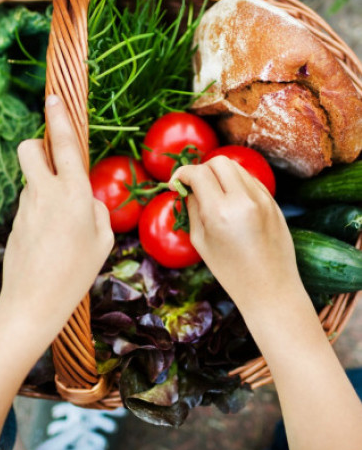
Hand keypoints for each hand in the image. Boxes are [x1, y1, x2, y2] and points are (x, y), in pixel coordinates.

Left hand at [0, 95, 113, 326]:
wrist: (33, 301)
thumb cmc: (76, 272)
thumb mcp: (102, 240)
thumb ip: (97, 210)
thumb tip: (86, 199)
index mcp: (72, 193)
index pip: (64, 144)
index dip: (59, 118)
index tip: (53, 97)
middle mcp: (44, 192)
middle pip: (31, 149)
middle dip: (39, 146)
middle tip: (54, 164)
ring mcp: (25, 206)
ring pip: (33, 180)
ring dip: (46, 187)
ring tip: (62, 226)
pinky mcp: (15, 221)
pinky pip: (30, 204)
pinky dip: (41, 211)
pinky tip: (50, 241)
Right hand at [170, 156, 303, 312]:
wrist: (270, 287)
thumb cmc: (230, 270)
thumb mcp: (200, 241)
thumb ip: (192, 208)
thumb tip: (187, 188)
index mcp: (220, 212)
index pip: (198, 173)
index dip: (182, 174)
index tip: (175, 184)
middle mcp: (243, 200)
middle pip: (218, 162)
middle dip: (201, 169)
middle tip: (195, 186)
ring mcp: (262, 199)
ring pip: (236, 167)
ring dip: (219, 174)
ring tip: (213, 194)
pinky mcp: (273, 202)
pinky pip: (250, 179)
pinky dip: (236, 182)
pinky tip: (230, 201)